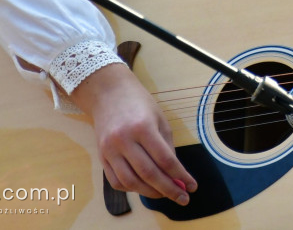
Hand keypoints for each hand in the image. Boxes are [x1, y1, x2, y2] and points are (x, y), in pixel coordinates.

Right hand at [68, 63, 197, 205]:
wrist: (108, 93)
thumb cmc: (139, 104)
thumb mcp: (160, 119)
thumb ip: (167, 146)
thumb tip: (175, 174)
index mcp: (143, 127)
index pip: (164, 159)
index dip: (180, 176)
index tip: (192, 186)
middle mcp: (124, 140)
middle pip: (148, 173)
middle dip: (168, 189)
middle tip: (183, 198)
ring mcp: (109, 150)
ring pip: (130, 181)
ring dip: (150, 192)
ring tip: (165, 194)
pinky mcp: (101, 156)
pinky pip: (116, 181)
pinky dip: (132, 189)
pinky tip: (145, 187)